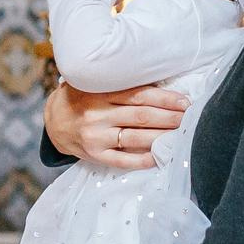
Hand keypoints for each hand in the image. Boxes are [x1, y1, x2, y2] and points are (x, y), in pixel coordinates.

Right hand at [45, 83, 187, 171]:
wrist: (54, 121)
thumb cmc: (82, 98)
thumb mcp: (94, 83)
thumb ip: (121, 84)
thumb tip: (160, 84)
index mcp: (100, 93)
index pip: (139, 95)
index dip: (165, 99)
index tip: (184, 102)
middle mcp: (97, 114)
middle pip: (141, 116)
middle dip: (169, 118)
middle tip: (189, 118)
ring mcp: (95, 136)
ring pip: (135, 138)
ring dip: (161, 137)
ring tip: (180, 135)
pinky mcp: (94, 154)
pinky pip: (122, 160)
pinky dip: (142, 160)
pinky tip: (159, 157)